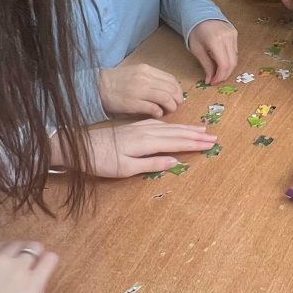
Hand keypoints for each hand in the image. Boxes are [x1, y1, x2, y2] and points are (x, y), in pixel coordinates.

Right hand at [0, 241, 58, 292]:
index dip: (5, 258)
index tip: (5, 271)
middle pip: (18, 245)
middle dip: (21, 257)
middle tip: (20, 275)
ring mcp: (17, 268)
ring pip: (35, 248)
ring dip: (35, 259)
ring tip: (32, 277)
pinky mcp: (33, 283)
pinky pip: (50, 260)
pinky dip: (48, 263)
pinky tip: (43, 277)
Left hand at [85, 119, 216, 178]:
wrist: (78, 146)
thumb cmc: (100, 161)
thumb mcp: (126, 168)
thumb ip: (152, 164)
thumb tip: (175, 162)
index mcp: (147, 142)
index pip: (177, 142)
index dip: (195, 144)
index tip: (211, 144)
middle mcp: (146, 131)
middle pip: (177, 132)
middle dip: (196, 135)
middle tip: (214, 137)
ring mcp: (140, 127)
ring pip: (170, 127)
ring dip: (187, 129)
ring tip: (201, 130)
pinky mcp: (134, 127)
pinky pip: (161, 124)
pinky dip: (173, 126)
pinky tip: (176, 127)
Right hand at [98, 62, 181, 117]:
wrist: (98, 87)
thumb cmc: (118, 81)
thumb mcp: (136, 73)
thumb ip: (152, 78)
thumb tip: (169, 88)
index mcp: (146, 70)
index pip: (170, 79)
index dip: (178, 89)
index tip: (178, 96)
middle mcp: (145, 78)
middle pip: (171, 89)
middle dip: (177, 99)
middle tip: (176, 105)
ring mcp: (139, 91)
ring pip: (165, 98)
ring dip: (171, 106)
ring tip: (168, 111)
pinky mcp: (133, 103)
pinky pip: (154, 108)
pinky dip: (159, 113)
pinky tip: (157, 114)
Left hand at [188, 19, 237, 84]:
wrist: (200, 13)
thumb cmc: (195, 31)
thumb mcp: (197, 49)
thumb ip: (206, 65)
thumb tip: (210, 80)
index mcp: (216, 41)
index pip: (224, 64)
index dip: (220, 77)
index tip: (213, 83)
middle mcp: (228, 38)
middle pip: (232, 63)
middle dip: (224, 75)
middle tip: (216, 80)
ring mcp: (233, 35)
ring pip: (235, 58)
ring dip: (227, 68)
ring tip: (218, 72)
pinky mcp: (235, 34)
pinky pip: (235, 51)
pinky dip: (229, 59)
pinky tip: (221, 61)